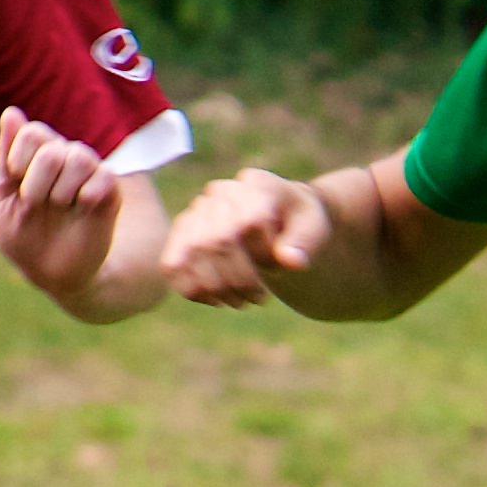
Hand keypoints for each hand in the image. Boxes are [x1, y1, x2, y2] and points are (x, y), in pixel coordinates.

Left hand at [0, 107, 120, 299]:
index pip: (31, 132)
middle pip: (51, 147)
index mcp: (36, 154)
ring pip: (79, 158)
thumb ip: (6, 155)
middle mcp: (64, 157)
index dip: (18, 159)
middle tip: (35, 204)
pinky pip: (103, 178)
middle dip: (35, 183)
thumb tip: (11, 112)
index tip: (15, 185)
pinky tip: (80, 211)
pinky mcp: (110, 191)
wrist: (51, 273)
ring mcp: (89, 172)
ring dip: (60, 191)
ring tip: (59, 207)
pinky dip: (86, 198)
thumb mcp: (2, 198)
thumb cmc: (22, 236)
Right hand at [162, 167, 332, 305]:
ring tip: (239, 302)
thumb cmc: (299, 226)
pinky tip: (216, 299)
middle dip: (238, 280)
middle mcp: (222, 192)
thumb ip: (306, 242)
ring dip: (216, 289)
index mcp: (257, 184)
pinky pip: (171, 265)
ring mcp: (197, 210)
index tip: (279, 265)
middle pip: (215, 241)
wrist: (280, 222)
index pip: (248, 222)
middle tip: (259, 299)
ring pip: (189, 255)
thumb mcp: (315, 229)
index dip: (261, 254)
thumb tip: (290, 260)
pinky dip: (192, 289)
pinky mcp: (181, 232)